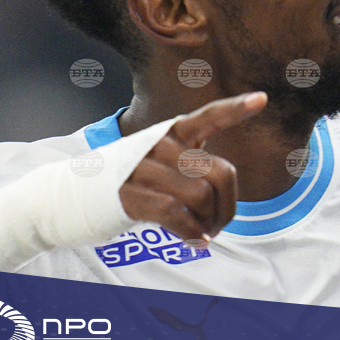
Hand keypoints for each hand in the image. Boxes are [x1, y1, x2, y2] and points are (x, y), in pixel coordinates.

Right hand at [118, 92, 266, 244]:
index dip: (236, 108)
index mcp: (174, 132)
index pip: (209, 117)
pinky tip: (196, 241)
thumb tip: (225, 203)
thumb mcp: (163, 161)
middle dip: (228, 206)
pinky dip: (192, 232)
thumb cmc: (135, 180)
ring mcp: (144, 168)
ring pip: (202, 195)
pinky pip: (177, 213)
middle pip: (220, 174)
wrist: (77, 194)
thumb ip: (194, 167)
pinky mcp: (132, 195)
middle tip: (220, 223)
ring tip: (204, 233)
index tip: (262, 98)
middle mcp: (161, 144)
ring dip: (210, 222)